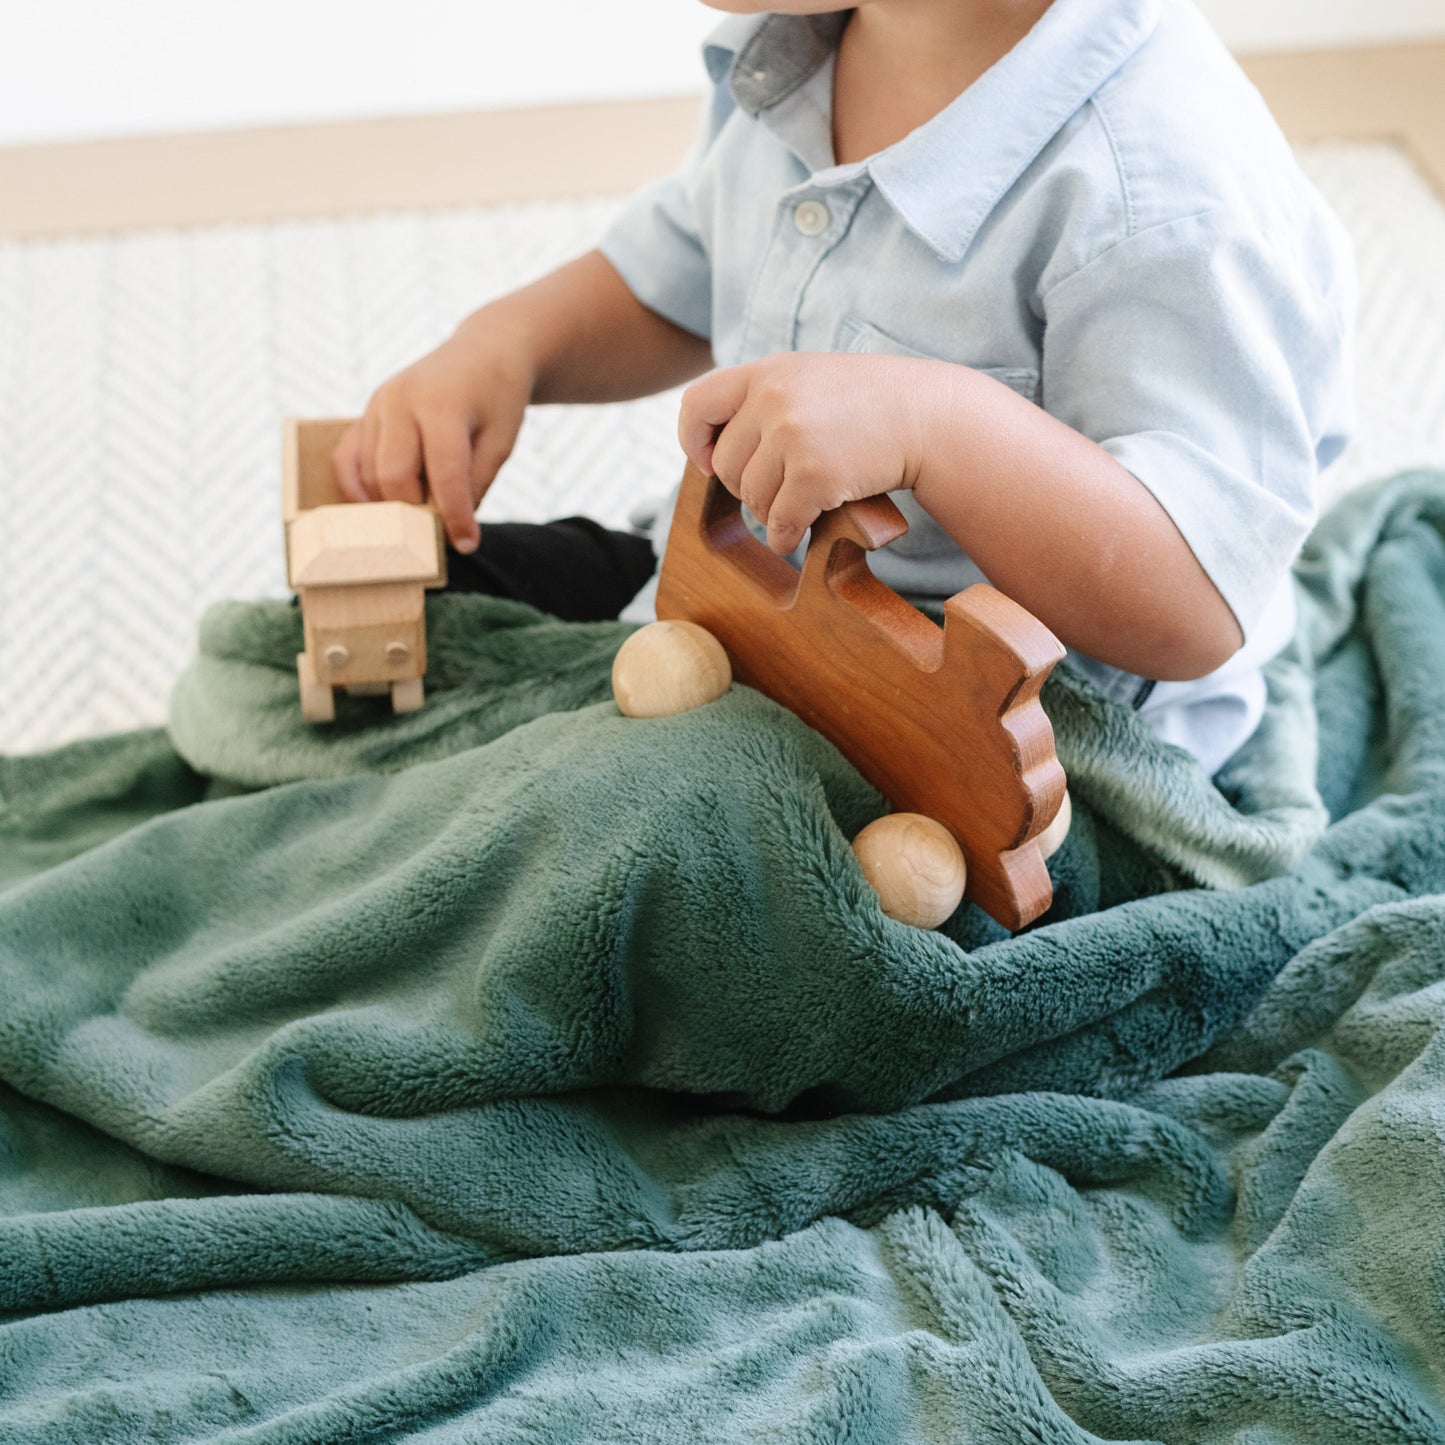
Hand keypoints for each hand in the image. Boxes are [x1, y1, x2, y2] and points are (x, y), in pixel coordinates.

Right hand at [332, 319, 536, 552]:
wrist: (482, 354)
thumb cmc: (497, 401)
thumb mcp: (501, 442)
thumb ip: (475, 483)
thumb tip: (446, 528)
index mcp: (441, 404)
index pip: (444, 473)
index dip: (454, 515)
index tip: (466, 544)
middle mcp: (400, 401)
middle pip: (394, 477)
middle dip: (414, 513)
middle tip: (438, 531)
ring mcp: (377, 405)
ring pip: (369, 473)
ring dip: (391, 504)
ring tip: (420, 516)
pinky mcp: (365, 414)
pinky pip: (346, 459)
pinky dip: (357, 489)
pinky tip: (378, 508)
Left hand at [677, 352, 925, 553]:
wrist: (929, 417)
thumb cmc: (870, 403)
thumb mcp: (810, 379)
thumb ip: (763, 399)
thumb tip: (710, 450)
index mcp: (767, 372)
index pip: (696, 405)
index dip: (694, 441)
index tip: (711, 461)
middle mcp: (774, 398)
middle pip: (726, 465)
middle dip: (746, 488)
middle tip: (777, 490)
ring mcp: (793, 435)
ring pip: (751, 498)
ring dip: (770, 513)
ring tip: (797, 506)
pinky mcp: (814, 474)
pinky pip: (779, 523)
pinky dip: (785, 537)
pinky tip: (799, 533)